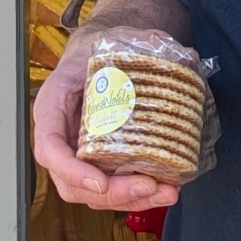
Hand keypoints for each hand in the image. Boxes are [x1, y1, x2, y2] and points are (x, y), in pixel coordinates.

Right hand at [32, 36, 180, 211]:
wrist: (96, 59)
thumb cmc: (97, 52)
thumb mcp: (113, 40)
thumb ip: (146, 44)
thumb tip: (190, 57)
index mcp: (52, 106)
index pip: (49, 148)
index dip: (72, 170)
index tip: (101, 182)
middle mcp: (60, 138)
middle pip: (72, 184)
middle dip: (113, 194)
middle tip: (149, 186)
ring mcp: (78, 156)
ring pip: (94, 194)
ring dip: (130, 200)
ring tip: (166, 192)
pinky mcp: (99, 165)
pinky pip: (113, 189)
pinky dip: (138, 195)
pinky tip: (166, 188)